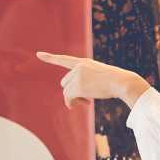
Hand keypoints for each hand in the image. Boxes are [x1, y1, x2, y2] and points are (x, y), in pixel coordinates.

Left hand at [36, 52, 150, 108]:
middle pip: (65, 83)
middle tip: (86, 101)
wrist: (122, 82)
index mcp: (84, 63)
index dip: (50, 58)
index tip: (38, 54)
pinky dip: (71, 103)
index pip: (64, 59)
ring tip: (87, 102)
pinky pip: (68, 97)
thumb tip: (71, 98)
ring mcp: (78, 76)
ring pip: (66, 91)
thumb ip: (86, 81)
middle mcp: (79, 67)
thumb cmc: (116, 81)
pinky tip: (82, 105)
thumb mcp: (100, 77)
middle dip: (72, 92)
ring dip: (74, 99)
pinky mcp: (78, 86)